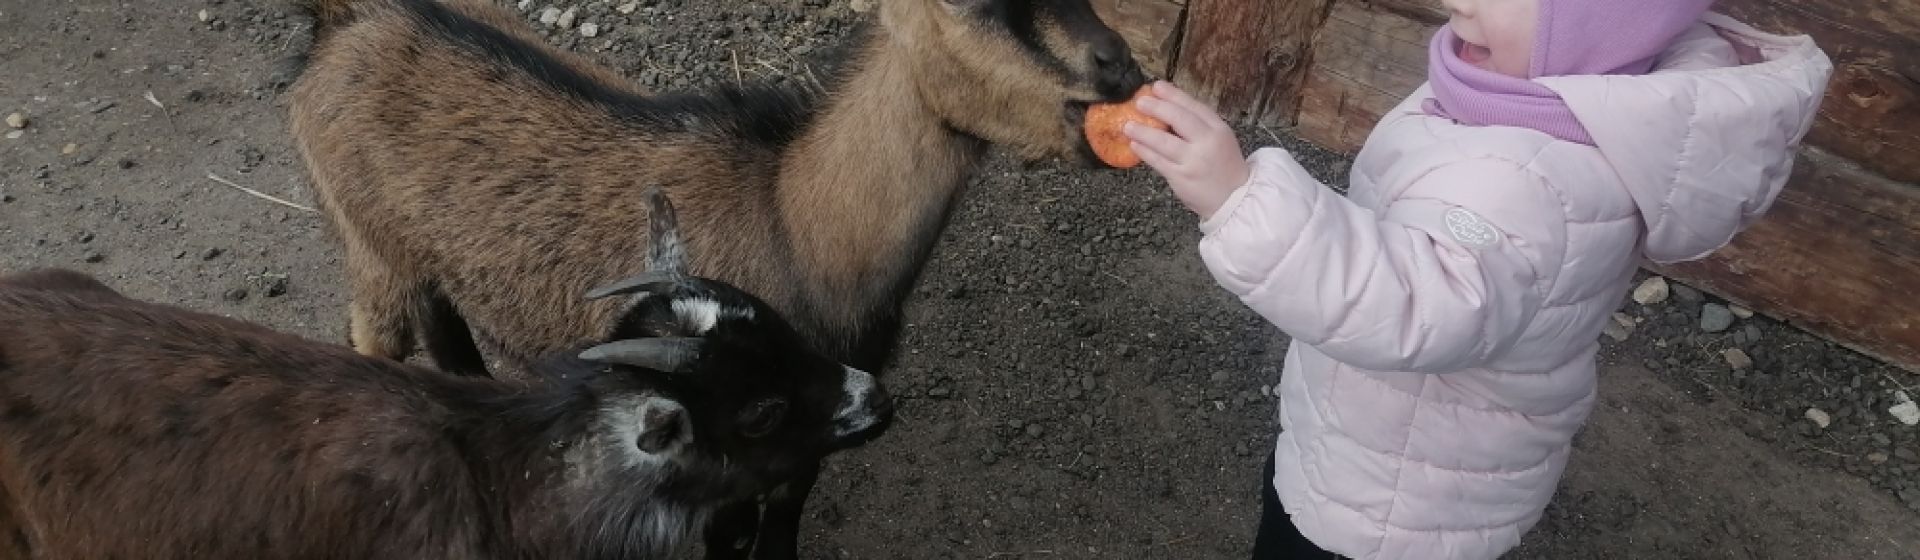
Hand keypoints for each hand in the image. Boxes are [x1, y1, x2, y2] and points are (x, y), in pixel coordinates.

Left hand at [1123, 81, 1250, 220]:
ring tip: (1128, 125)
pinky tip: (1135, 145)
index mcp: (1218, 129)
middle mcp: (1207, 143)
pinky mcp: (1181, 177)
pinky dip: (1145, 152)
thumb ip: (1198, 125)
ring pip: (1164, 142)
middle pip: (1179, 119)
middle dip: (1157, 108)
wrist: (1234, 198)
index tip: (1156, 86)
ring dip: (1143, 131)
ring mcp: (1193, 161)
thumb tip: (1167, 107)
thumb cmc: (1223, 165)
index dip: (1173, 95)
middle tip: (1139, 102)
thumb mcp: (1219, 139)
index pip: (1194, 106)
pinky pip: (1158, 161)